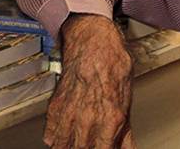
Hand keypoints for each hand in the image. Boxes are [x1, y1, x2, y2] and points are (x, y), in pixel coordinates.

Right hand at [44, 14, 135, 147]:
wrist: (92, 42)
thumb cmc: (112, 64)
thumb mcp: (127, 98)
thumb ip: (126, 129)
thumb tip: (128, 147)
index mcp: (111, 118)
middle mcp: (87, 120)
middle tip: (95, 143)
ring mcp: (68, 115)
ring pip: (64, 148)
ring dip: (73, 146)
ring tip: (81, 142)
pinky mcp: (54, 110)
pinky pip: (51, 136)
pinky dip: (58, 139)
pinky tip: (68, 136)